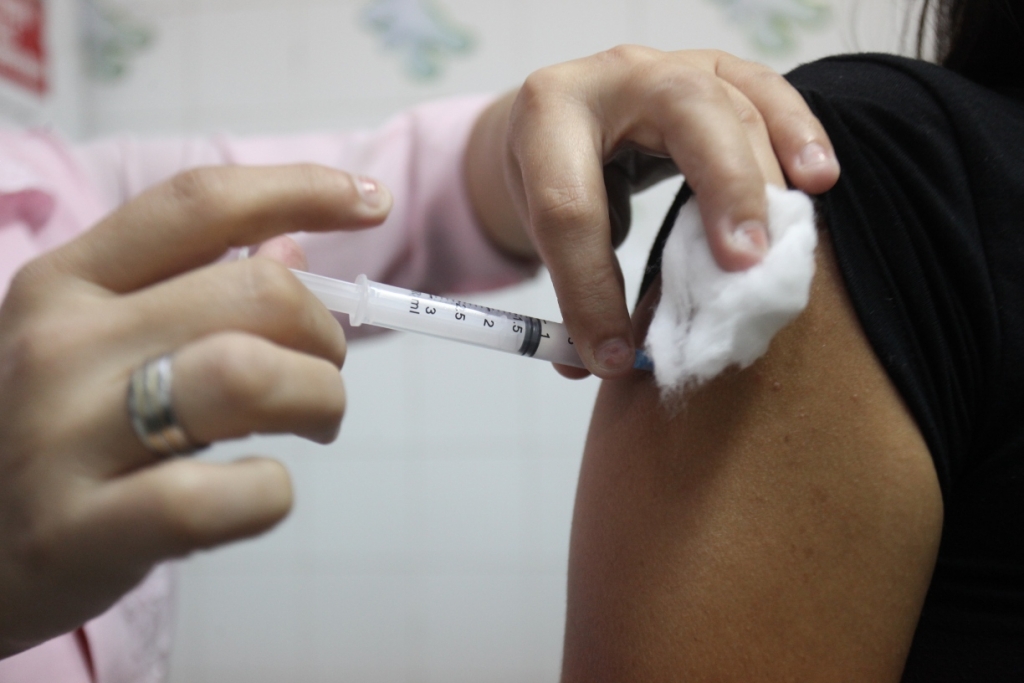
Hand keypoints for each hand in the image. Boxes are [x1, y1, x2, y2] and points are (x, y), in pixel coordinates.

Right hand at [0, 165, 390, 655]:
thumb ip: (186, 286)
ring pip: (249, 376)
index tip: (370, 198)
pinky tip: (259, 492)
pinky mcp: (81, 532)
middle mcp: (60, 345)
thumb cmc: (47, 436)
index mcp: (65, 282)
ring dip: (317, 398)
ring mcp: (64, 438)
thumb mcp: (92, 342)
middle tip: (320, 373)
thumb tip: (291, 244)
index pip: (199, 203)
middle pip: (256, 292)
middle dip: (325, 334)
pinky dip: (271, 492)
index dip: (302, 188)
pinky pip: (223, 495)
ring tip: (311, 423)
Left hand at [466, 47, 838, 377]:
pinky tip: (819, 180)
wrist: (567, 119)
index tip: (616, 358)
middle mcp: (612, 76)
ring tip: (794, 230)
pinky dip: (798, 133)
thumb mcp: (541, 223)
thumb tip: (605, 365)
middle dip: (722, 188)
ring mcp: (670, 65)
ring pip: (734, 99)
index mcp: (547, 117)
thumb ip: (572, 287)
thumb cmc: (552, 175)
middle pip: (682, 111)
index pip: (569, 206)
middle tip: (745, 265)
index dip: (592, 288)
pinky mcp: (713, 72)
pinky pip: (766, 90)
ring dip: (772, 168)